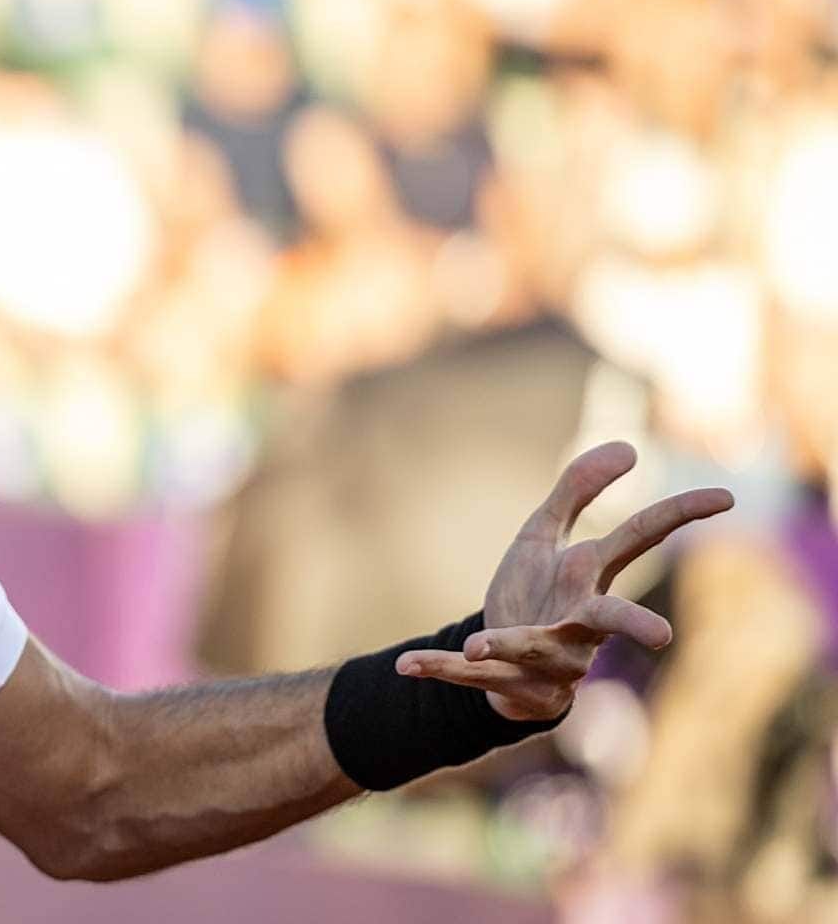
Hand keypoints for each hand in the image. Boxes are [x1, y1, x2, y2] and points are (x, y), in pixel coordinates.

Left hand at [397, 441, 733, 720]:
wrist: (500, 661)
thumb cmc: (536, 595)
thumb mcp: (545, 537)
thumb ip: (577, 492)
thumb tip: (629, 447)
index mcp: (589, 579)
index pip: (641, 539)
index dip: (682, 514)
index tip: (727, 495)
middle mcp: (579, 625)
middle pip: (611, 621)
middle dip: (634, 625)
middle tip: (662, 637)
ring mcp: (547, 659)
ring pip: (536, 653)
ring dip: (506, 644)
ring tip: (478, 643)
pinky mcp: (508, 685)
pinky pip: (472, 676)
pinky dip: (438, 668)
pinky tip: (406, 664)